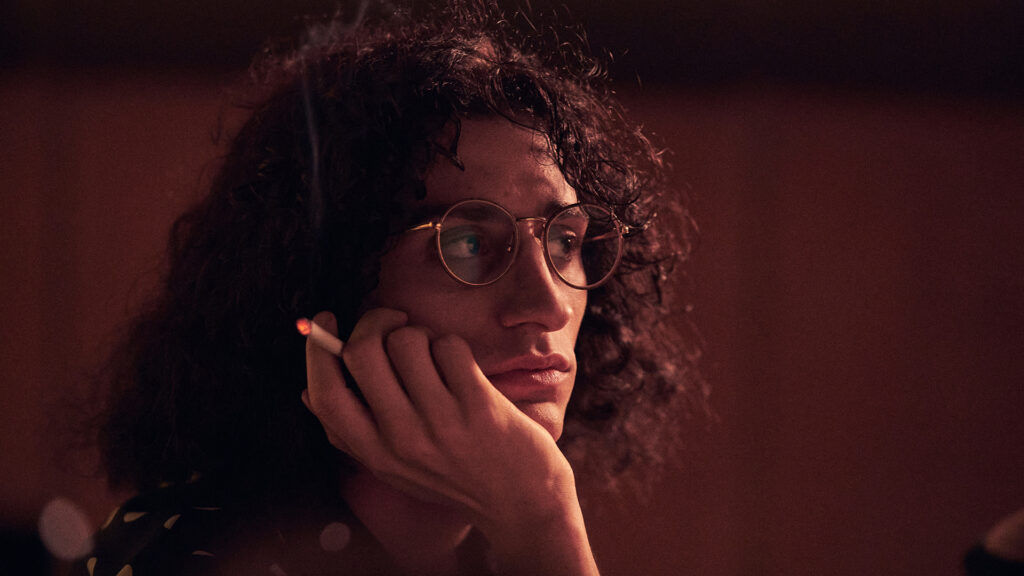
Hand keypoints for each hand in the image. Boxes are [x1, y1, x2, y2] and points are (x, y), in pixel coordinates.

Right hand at [301, 308, 579, 539]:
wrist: (522, 503)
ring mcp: (441, 422)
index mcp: (374, 453)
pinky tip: (463, 368)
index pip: (326, 394)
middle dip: (375, 321)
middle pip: (362, 352)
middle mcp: (401, 438)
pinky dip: (453, 346)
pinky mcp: (479, 405)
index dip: (318, 348)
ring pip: (408, 340)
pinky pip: (450, 346)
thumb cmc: (454, 478)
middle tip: (394, 323)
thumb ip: (352, 434)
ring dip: (421, 334)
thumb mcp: (394, 468)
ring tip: (436, 355)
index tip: (326, 321)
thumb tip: (308, 392)